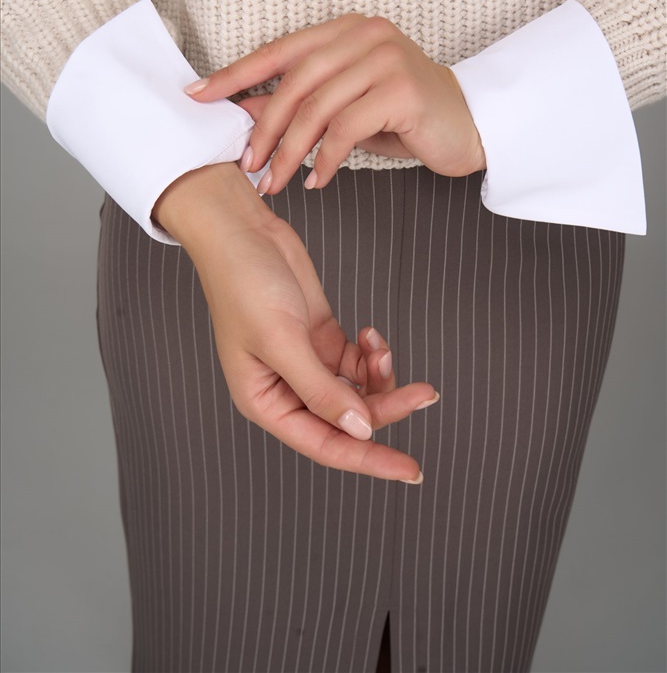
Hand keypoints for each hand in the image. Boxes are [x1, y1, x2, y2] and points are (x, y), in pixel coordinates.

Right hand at [153, 162, 436, 481]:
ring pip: (357, 390)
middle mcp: (287, 389)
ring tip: (377, 346)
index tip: (411, 469)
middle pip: (349, 418)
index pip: (326, 445)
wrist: (241, 232)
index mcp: (266, 403)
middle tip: (424, 392)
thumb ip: (322, 390)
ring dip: (378, 374)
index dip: (369, 459)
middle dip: (386, 404)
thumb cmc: (242, 284)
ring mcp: (306, 362)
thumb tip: (360, 429)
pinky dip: (370, 352)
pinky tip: (370, 334)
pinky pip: (355, 361)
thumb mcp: (282, 342)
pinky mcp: (320, 337)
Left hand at [185, 14, 485, 194]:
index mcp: (346, 30)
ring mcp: (385, 58)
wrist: (469, 125)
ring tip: (275, 180)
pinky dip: (325, 160)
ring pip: (316, 107)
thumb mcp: (346, 105)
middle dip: (264, 127)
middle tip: (248, 162)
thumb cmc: (404, 116)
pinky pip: (346, 129)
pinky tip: (318, 180)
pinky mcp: (401, 90)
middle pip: (294, 81)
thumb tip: (246, 112)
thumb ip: (303, 102)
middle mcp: (365, 35)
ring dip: (289, 151)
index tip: (199, 95)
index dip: (236, 73)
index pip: (280, 50)